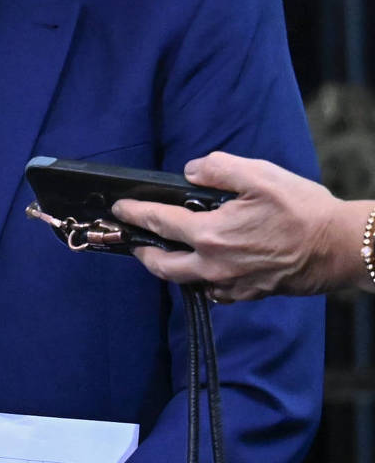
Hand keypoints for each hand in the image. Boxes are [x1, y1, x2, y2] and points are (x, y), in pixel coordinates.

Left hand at [114, 152, 367, 300]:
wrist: (342, 247)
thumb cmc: (304, 210)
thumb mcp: (260, 176)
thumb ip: (219, 168)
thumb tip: (191, 171)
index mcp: (210, 233)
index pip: (158, 221)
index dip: (134, 212)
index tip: (120, 207)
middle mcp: (213, 264)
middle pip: (162, 264)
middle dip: (142, 252)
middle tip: (134, 241)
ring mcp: (230, 283)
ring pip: (185, 281)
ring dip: (169, 268)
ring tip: (164, 254)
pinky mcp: (249, 294)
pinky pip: (213, 292)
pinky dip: (201, 281)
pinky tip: (203, 269)